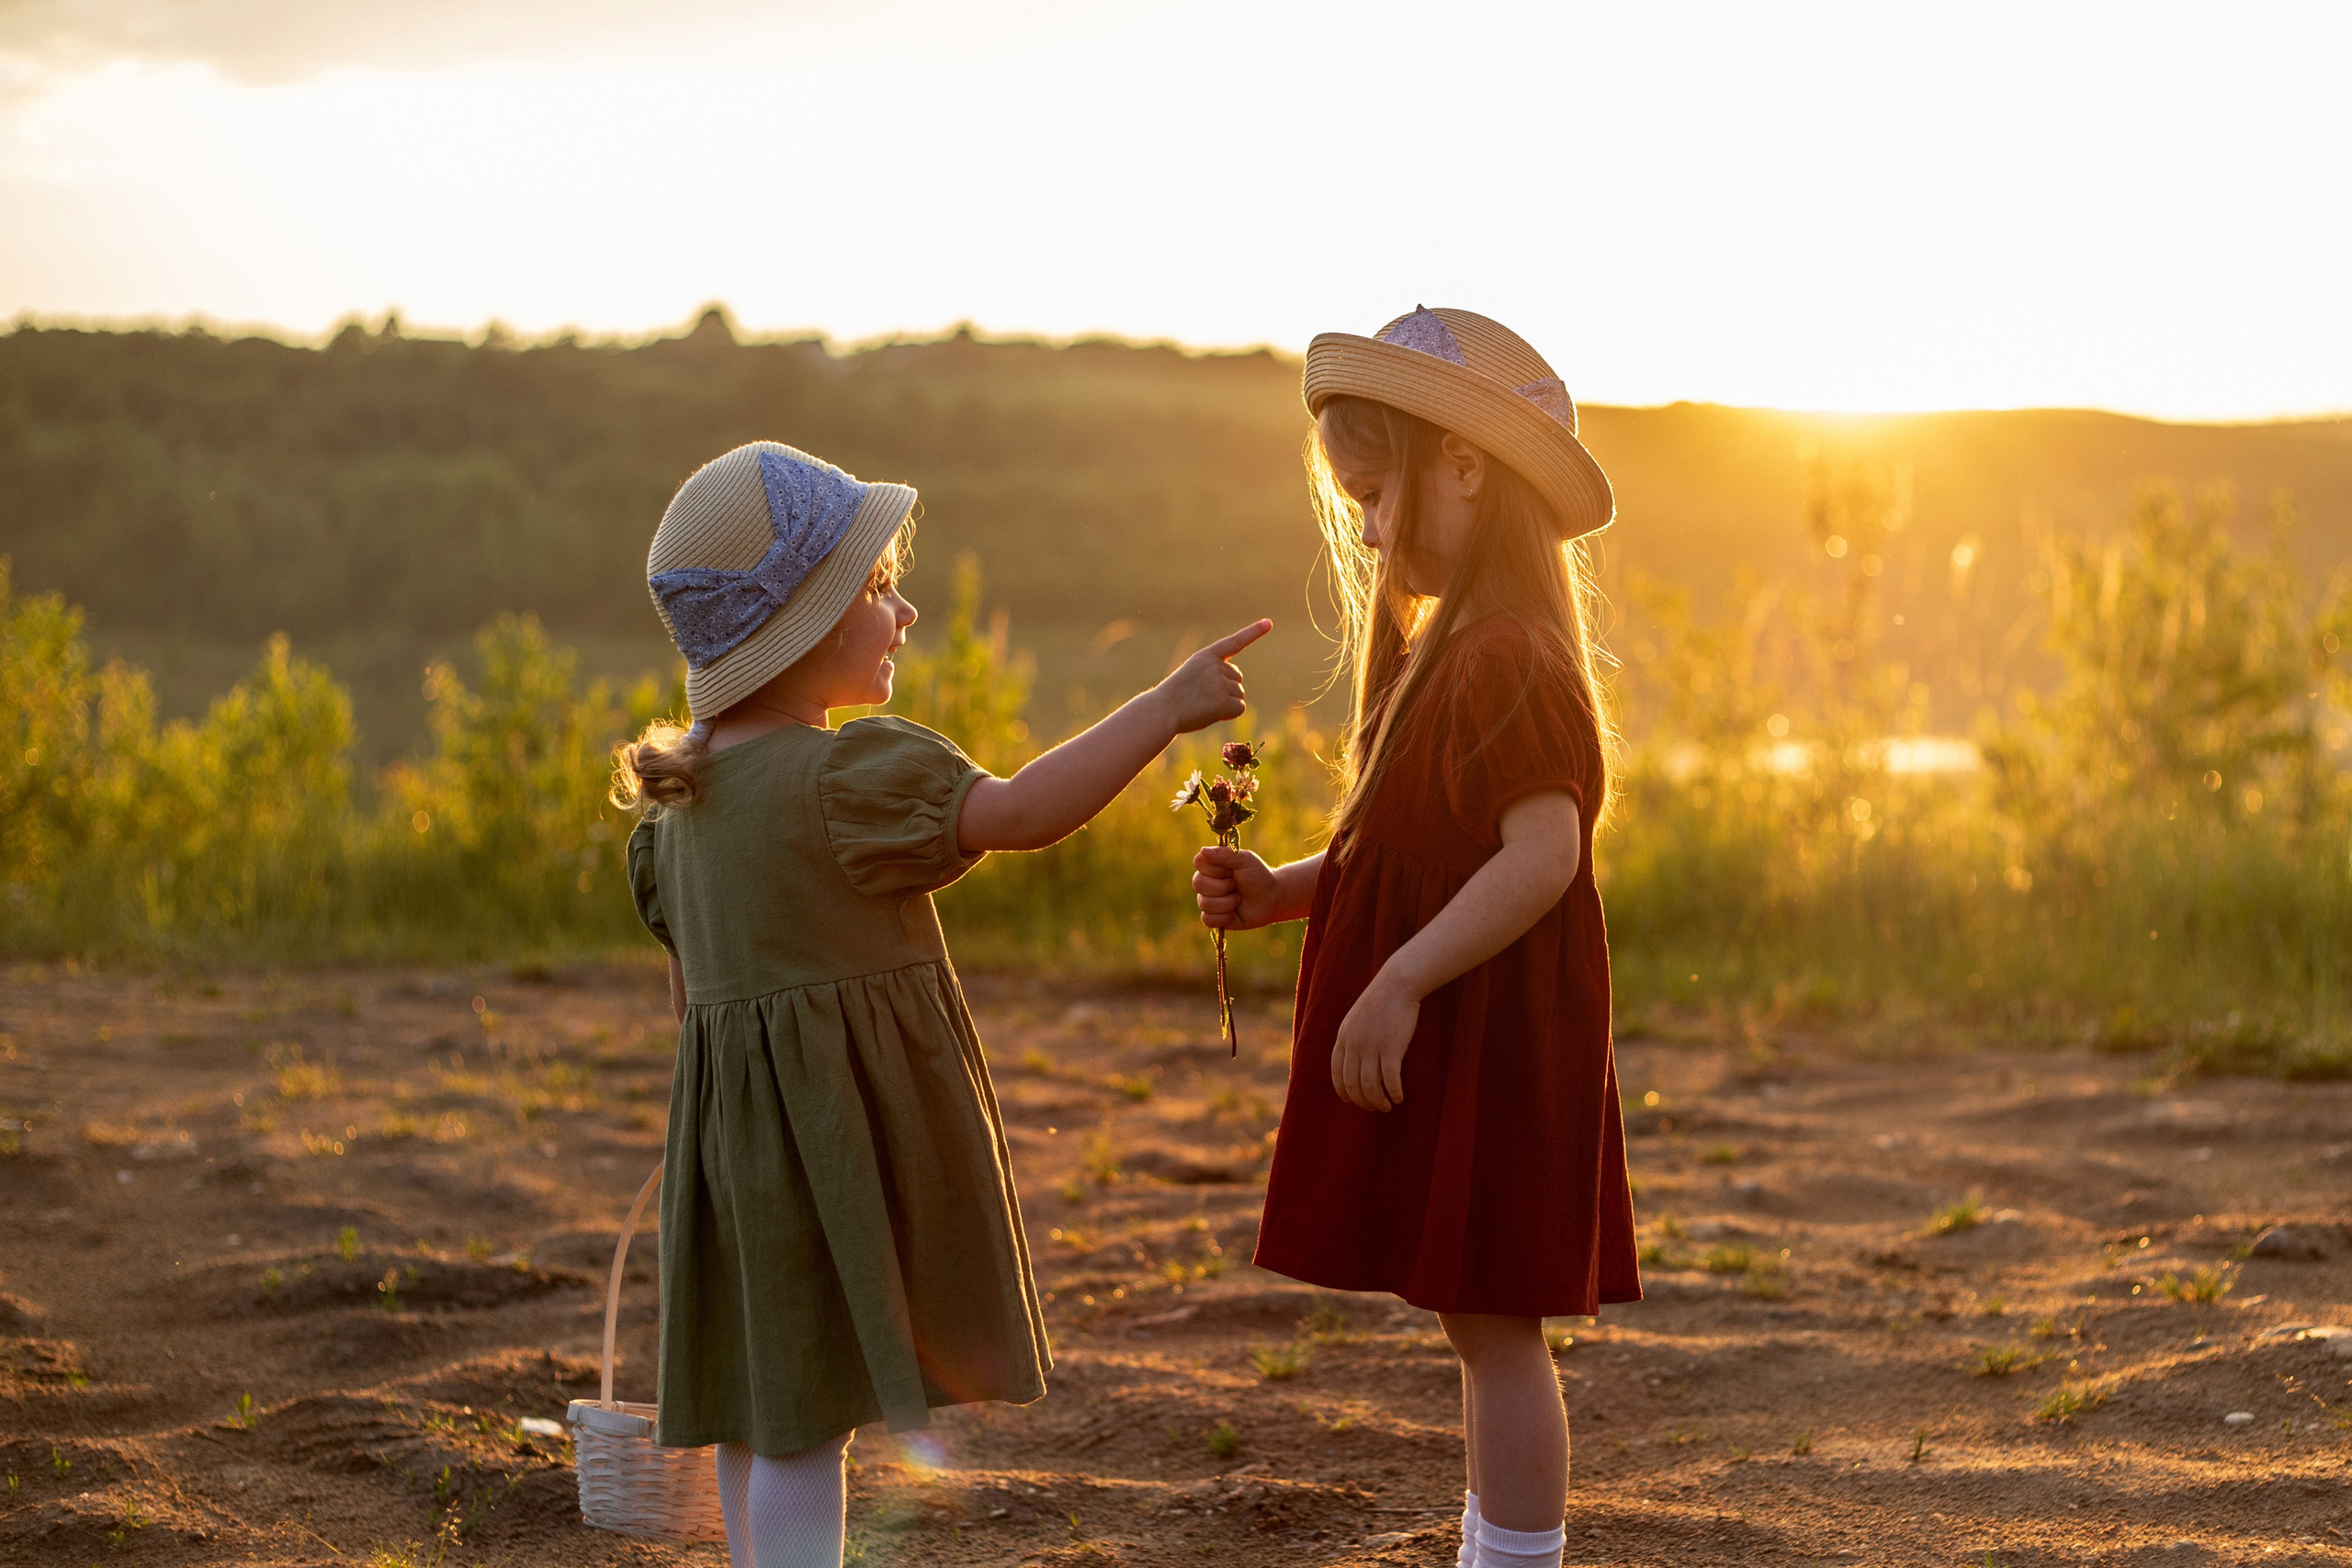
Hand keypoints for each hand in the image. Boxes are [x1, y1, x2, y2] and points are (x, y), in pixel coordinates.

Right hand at [1154, 620, 1270, 733]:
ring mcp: (1220, 683)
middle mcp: (1215, 666)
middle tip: (1205, 698)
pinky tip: (1213, 715)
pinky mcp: (1223, 701)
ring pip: (1239, 694)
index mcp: (1206, 656)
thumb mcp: (1191, 676)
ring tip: (1204, 706)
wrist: (1161, 711)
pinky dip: (1230, 714)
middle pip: (1237, 677)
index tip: (1268, 623)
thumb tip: (1237, 692)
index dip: (1253, 632)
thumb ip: (1213, 675)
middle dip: (1227, 689)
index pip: (1234, 642)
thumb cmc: (1174, 697)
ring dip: (1227, 703)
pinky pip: (1239, 708)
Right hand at [1193, 846, 1279, 929]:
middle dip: (1223, 887)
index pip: (1198, 863)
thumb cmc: (1258, 876)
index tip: (1231, 870)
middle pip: (1198, 883)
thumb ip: (1224, 854)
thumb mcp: (1245, 860)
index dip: (1215, 868)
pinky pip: (1208, 919)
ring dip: (1228, 903)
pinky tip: (1234, 913)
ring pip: (1205, 903)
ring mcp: (1207, 899)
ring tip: (1238, 899)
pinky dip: (1225, 917)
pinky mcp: (1211, 917)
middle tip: (1236, 886)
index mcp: (1211, 864)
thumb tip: (1202, 851)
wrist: (1270, 899)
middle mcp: (1205, 881)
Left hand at [1330, 970, 1418, 1111]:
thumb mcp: (1356, 1019)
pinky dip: (1394, 1092)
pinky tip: (1399, 1097)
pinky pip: (1390, 1080)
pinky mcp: (1391, 1049)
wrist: (1397, 984)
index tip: (1352, 1100)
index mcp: (1343, 1038)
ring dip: (1378, 1101)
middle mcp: (1354, 1045)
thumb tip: (1354, 1061)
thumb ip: (1351, 1038)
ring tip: (1386, 1106)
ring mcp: (1372, 1047)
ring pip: (1370, 1086)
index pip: (1337, 1073)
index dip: (1343, 1091)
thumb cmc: (1380, 1001)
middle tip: (1373, 1107)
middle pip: (1352, 1084)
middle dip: (1362, 1101)